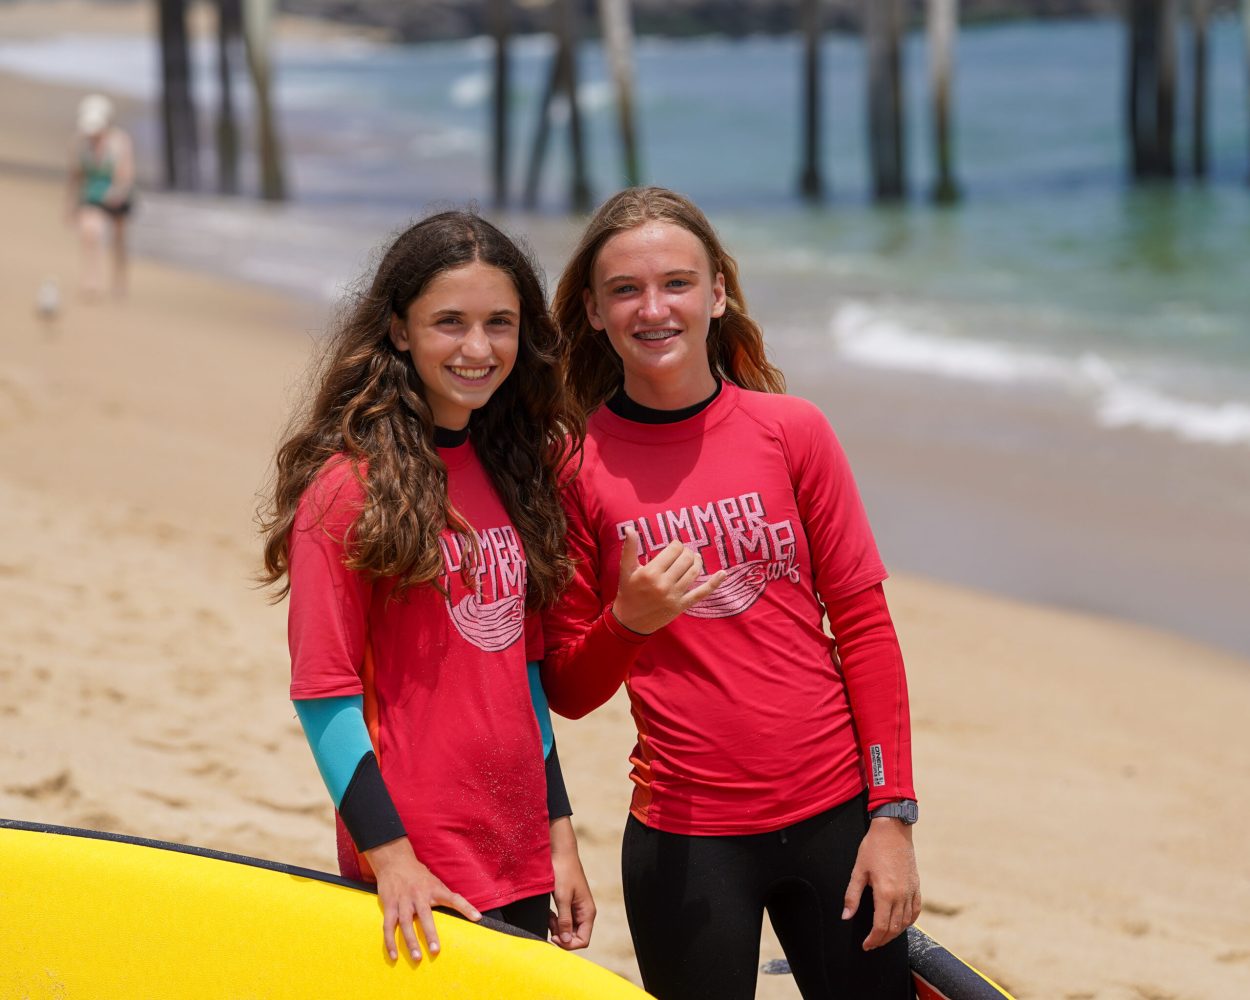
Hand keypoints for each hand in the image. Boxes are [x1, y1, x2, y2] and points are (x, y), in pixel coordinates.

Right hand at [364, 837, 480, 960]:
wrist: (394, 862)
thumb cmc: (419, 876)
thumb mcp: (435, 882)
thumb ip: (445, 897)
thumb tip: (465, 912)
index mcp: (434, 889)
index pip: (454, 898)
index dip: (466, 907)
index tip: (477, 918)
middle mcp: (419, 895)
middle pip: (425, 915)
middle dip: (430, 933)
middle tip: (435, 950)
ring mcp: (403, 900)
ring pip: (405, 923)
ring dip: (410, 941)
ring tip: (417, 958)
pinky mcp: (389, 905)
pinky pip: (388, 926)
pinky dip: (390, 942)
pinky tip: (394, 955)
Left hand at [548, 816, 594, 948]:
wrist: (561, 853)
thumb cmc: (564, 872)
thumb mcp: (562, 897)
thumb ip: (565, 920)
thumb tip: (567, 941)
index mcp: (587, 912)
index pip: (583, 940)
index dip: (568, 944)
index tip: (553, 937)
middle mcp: (584, 912)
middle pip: (575, 937)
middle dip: (561, 936)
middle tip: (549, 925)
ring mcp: (577, 909)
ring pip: (568, 929)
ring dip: (557, 928)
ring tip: (549, 917)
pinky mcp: (569, 904)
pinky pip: (564, 920)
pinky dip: (555, 920)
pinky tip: (549, 913)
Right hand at [611, 526, 725, 634]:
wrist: (630, 622)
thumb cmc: (628, 592)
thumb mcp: (626, 570)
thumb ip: (629, 548)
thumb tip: (629, 527)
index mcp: (650, 573)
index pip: (674, 550)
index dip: (676, 545)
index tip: (673, 547)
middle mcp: (663, 584)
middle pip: (686, 559)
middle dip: (686, 552)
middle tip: (682, 553)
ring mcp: (674, 596)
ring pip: (694, 571)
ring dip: (697, 561)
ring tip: (694, 558)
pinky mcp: (682, 606)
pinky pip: (701, 593)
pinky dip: (714, 583)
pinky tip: (723, 573)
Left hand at [842, 818, 920, 949]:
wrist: (893, 830)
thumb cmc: (873, 848)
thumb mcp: (858, 871)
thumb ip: (851, 896)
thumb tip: (845, 917)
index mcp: (885, 893)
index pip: (881, 927)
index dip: (873, 939)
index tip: (866, 945)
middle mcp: (901, 896)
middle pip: (894, 928)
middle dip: (882, 940)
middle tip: (872, 944)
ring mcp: (911, 891)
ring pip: (906, 922)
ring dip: (895, 933)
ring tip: (883, 936)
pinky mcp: (916, 886)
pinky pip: (916, 911)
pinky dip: (909, 922)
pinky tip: (901, 924)